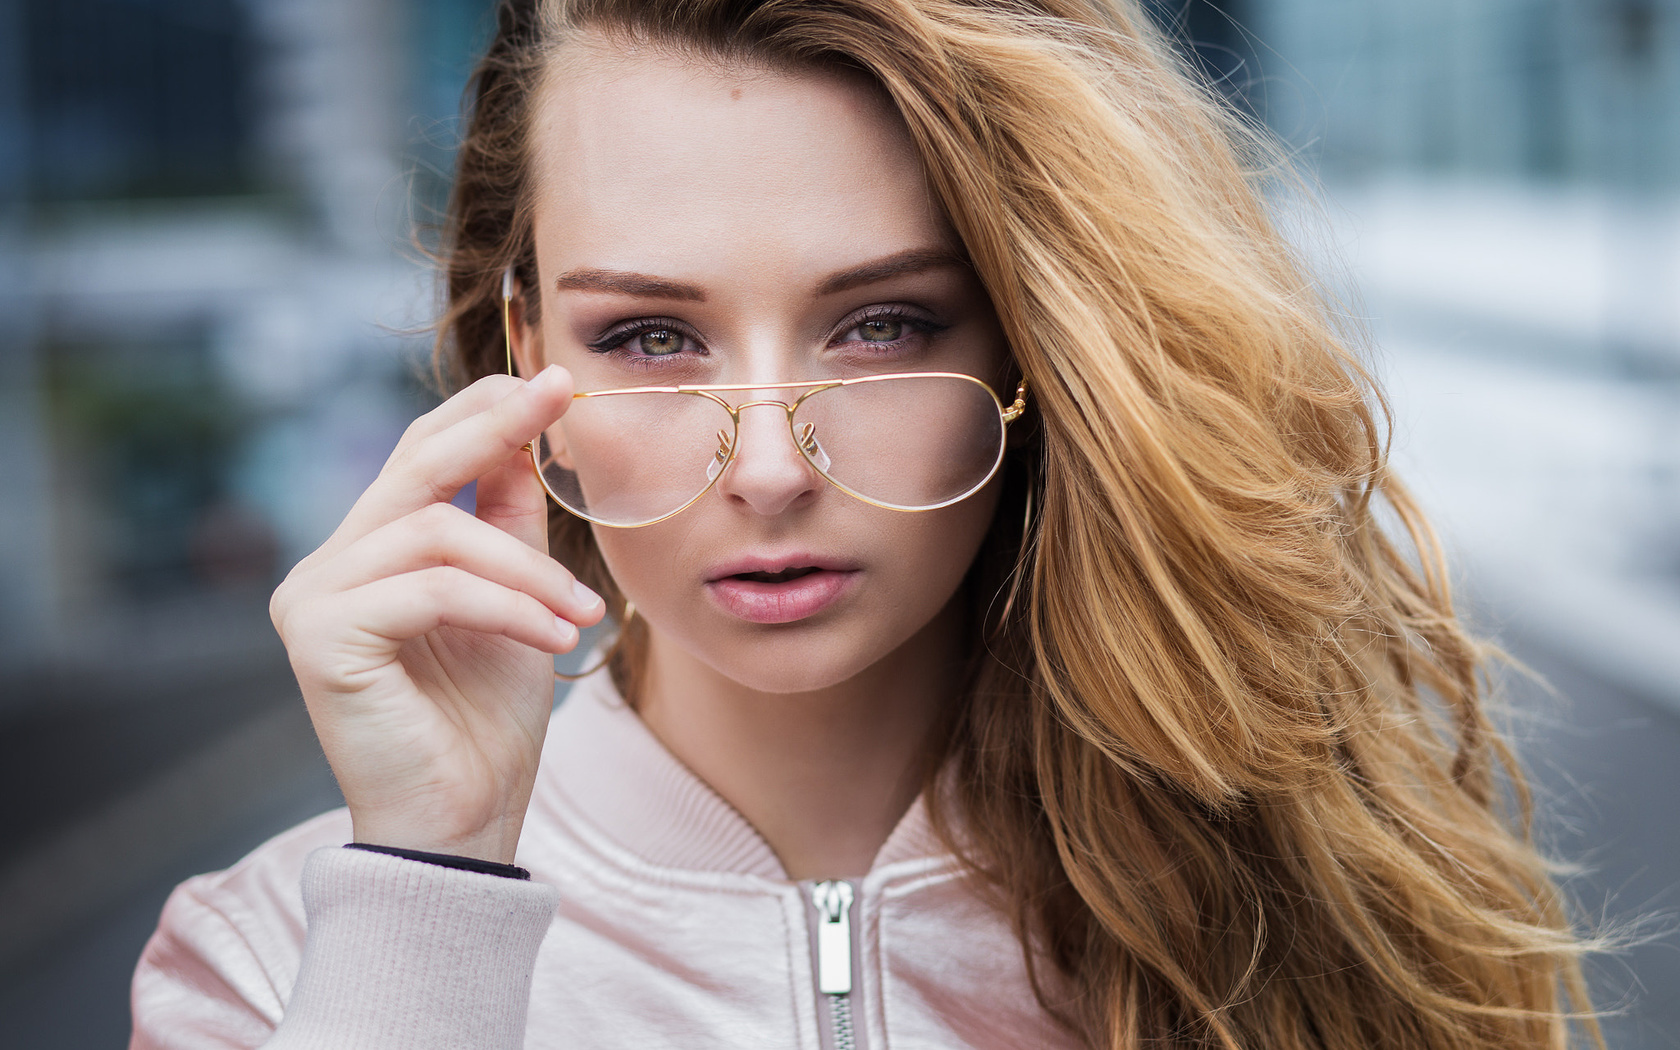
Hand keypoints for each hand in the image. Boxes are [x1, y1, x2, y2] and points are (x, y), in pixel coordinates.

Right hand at [269, 366, 603, 863]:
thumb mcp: (515, 603)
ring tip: (582, 613)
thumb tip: (527, 434)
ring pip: (439, 536)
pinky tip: (557, 637)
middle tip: (561, 397)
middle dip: (496, 428)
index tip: (556, 381)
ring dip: (528, 570)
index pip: (419, 454)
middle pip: (416, 467)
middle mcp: (329, 568)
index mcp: (370, 554)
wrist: (462, 825)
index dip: (484, 412)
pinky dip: (508, 606)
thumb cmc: (486, 725)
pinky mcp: (322, 638)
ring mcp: (315, 599)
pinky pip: (434, 590)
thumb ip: (508, 523)